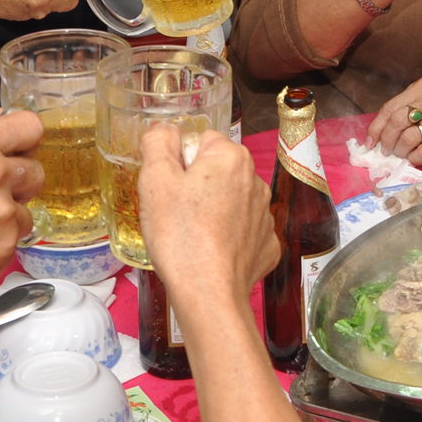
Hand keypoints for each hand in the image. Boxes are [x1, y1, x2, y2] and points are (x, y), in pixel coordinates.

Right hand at [137, 121, 279, 295]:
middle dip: (196, 185)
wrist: (208, 292)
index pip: (201, 141)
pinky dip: (226, 239)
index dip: (179, 162)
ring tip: (191, 235)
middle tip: (175, 212)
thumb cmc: (180, 235)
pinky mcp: (266, 245)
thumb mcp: (155, 180)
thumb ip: (158, 144)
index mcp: (231, 157)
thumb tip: (164, 130)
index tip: (168, 186)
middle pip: (217, 171)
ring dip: (213, 210)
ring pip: (230, 201)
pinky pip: (241, 232)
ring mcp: (264, 215)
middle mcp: (255, 181)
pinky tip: (210, 252)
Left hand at [370, 77, 421, 163]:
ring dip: (400, 150)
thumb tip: (384, 127)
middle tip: (386, 149)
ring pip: (408, 139)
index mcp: (421, 88)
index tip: (370, 140)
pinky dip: (414, 158)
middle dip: (387, 140)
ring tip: (402, 152)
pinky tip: (414, 157)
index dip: (376, 127)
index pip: (389, 108)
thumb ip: (409, 104)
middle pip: (396, 123)